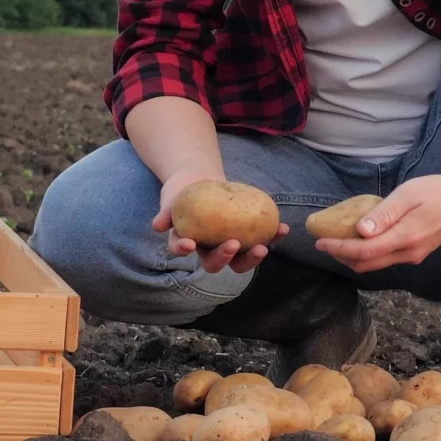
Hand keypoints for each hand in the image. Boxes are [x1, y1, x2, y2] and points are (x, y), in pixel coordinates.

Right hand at [150, 170, 286, 274]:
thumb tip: (157, 225)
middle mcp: (207, 248)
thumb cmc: (182, 190)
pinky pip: (260, 238)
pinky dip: (273, 237)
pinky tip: (283, 229)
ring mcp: (228, 243)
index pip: (182, 249)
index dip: (184, 249)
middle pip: (215, 262)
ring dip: (253, 256)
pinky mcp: (246, 234)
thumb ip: (165, 211)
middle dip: (225, 257)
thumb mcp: (171, 197)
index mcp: (186, 241)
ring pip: (240, 259)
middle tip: (233, 245)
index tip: (189, 244)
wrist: (199, 178)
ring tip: (263, 247)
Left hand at [314, 170, 440, 274]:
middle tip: (325, 243)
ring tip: (339, 241)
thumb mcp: (408, 194)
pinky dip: (369, 253)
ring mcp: (414, 255)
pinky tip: (363, 238)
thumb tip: (360, 231)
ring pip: (377, 264)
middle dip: (342, 257)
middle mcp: (409, 253)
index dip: (338, 249)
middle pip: (367, 264)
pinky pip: (387, 258)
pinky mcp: (417, 252)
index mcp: (405, 238)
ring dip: (355, 257)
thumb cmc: (437, 191)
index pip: (363, 252)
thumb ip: (384, 214)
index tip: (320, 242)